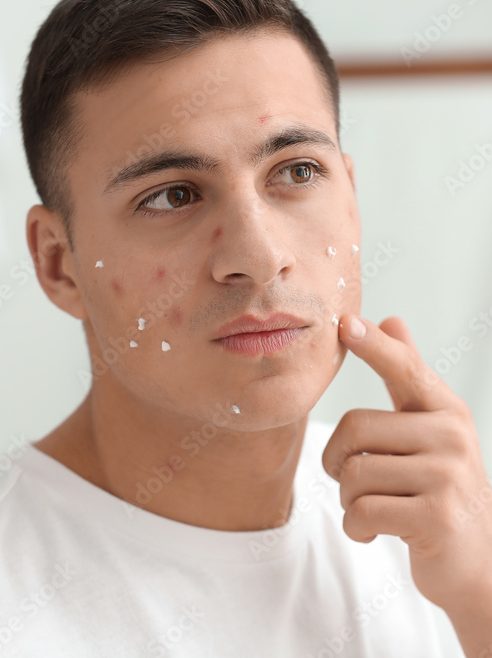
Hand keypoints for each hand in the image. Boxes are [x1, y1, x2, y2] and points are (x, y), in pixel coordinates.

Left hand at [322, 314, 491, 610]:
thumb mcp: (430, 430)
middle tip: (354, 481)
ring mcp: (447, 476)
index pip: (404, 369)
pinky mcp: (436, 517)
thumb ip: (409, 377)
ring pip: (353, 474)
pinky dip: (356, 527)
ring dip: (348, 499)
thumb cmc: (440, 488)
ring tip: (375, 506)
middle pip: (353, 428)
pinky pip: (362, 512)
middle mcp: (451, 435)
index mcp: (445, 410)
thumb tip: (392, 319)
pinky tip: (376, 531)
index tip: (344, 323)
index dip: (372, 346)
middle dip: (338, 461)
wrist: (478, 561)